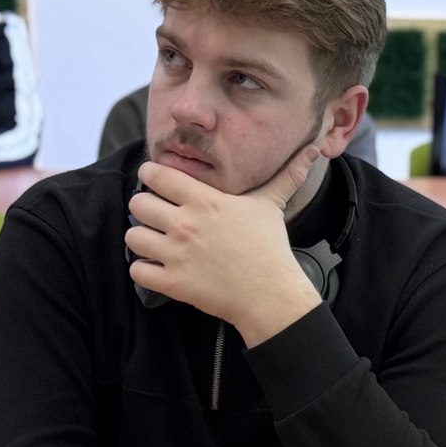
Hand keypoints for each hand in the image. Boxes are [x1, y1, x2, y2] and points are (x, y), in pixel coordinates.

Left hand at [125, 145, 321, 344]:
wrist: (271, 294)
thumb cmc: (270, 249)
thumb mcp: (272, 206)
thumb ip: (286, 176)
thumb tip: (312, 152)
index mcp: (205, 201)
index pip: (156, 175)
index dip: (151, 176)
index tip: (157, 184)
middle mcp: (186, 224)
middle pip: (137, 203)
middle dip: (145, 209)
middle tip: (157, 217)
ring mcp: (177, 254)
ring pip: (132, 236)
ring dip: (141, 240)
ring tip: (156, 243)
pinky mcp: (173, 282)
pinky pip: (137, 271)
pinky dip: (143, 271)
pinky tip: (158, 268)